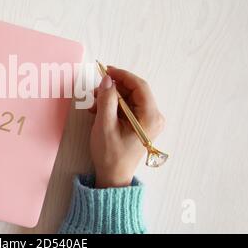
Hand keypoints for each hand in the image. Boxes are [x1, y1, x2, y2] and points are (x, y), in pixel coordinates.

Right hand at [89, 66, 164, 187]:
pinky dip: (113, 105)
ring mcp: (148, 121)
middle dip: (114, 87)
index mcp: (150, 117)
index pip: (140, 86)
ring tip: (94, 103)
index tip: (106, 70)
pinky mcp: (141, 124)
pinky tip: (99, 110)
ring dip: (111, 97)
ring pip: (130, 98)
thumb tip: (107, 80)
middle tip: (96, 89)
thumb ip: (106, 100)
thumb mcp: (105, 125)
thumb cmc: (110, 155)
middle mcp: (154, 117)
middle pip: (135, 91)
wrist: (113, 177)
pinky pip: (128, 107)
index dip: (123, 75)